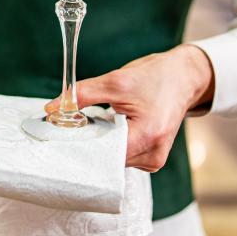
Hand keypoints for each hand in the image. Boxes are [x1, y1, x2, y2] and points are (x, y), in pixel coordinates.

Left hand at [46, 44, 213, 171]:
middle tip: (68, 125)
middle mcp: (154, 155)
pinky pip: (122, 156)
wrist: (183, 77)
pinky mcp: (151, 157)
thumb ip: (82, 95)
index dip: (80, 144)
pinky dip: (110, 143)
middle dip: (87, 143)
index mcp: (148, 135)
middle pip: (107, 160)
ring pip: (112, 159)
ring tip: (94, 122)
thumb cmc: (155, 77)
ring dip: (99, 143)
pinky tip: (108, 127)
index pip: (104, 154)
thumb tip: (52, 108)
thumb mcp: (115, 80)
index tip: (59, 134)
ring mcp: (154, 159)